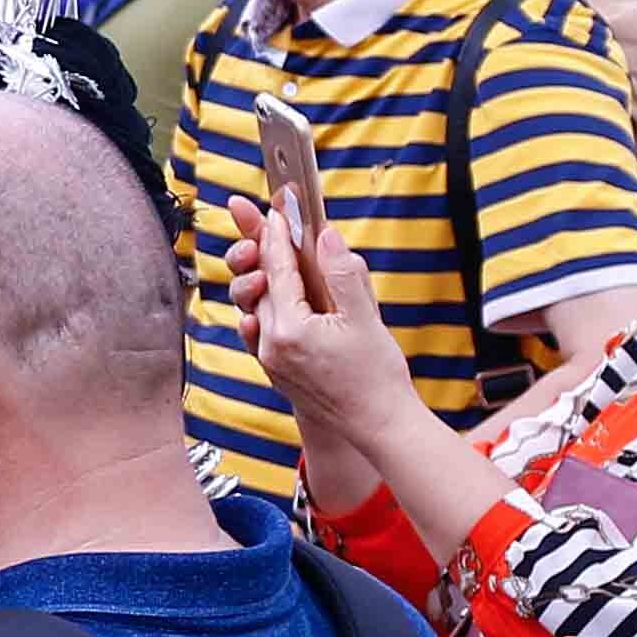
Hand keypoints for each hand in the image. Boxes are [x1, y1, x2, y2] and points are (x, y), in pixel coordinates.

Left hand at [224, 204, 412, 447]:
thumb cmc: (377, 376)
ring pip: (258, 306)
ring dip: (263, 277)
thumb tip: (326, 236)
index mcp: (289, 329)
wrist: (378, 426)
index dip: (277, 236)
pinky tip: (270, 294)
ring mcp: (268, 358)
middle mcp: (268, 344)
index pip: (277, 270)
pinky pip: (261, 328)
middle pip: (260, 285)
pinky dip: (266, 306)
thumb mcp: (365, 319)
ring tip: (269, 250)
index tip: (277, 210)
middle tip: (266, 220)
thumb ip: (344, 275)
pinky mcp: (275, 369)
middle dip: (264, 250)